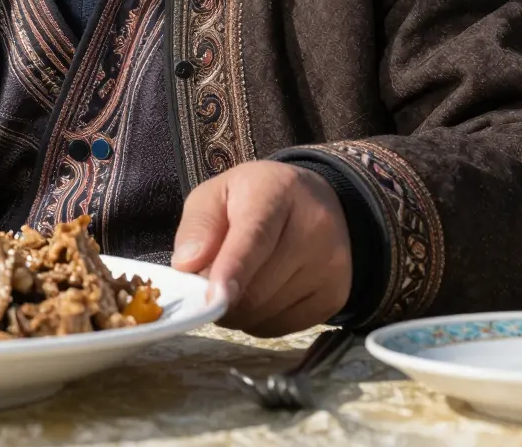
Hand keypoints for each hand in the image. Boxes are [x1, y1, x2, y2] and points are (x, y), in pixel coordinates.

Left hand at [170, 160, 352, 336]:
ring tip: (237, 281)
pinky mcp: (335, 296)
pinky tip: (260, 292)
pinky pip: (280, 327)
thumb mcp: (216, 194)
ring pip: (265, 314)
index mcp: (276, 193)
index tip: (214, 298)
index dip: (233, 271)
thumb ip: (198, 225)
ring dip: (237, 310)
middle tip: (207, 283)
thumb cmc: (255, 199)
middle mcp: (313, 229)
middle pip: (256, 288)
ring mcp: (330, 266)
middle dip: (220, 296)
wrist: (314, 203)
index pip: (256, 237)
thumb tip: (186, 266)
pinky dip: (258, 319)